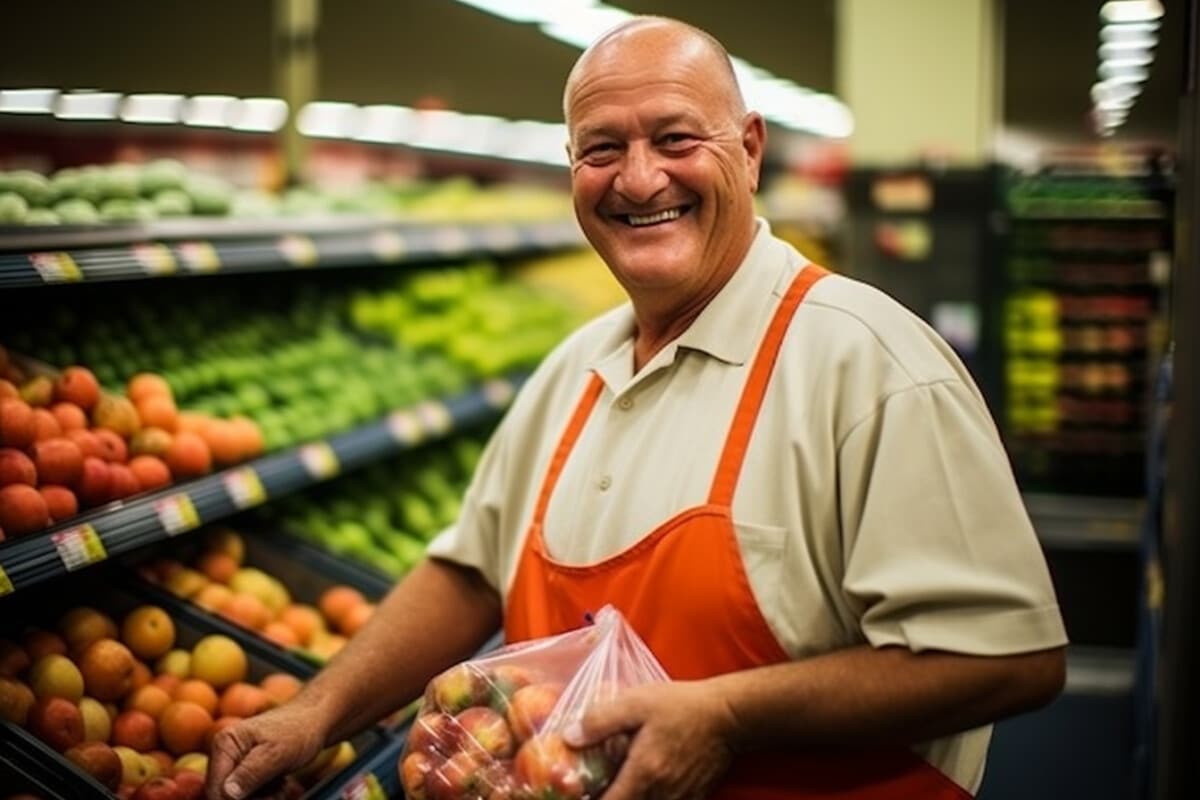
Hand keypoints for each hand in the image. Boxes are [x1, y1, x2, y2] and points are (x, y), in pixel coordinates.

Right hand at [205, 701, 326, 799]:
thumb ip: (250, 774)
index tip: (261, 798)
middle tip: (274, 794)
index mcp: (225, 744)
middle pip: (225, 795)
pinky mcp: (247, 770)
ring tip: (280, 786)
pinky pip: (250, 794)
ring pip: (239, 797)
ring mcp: (236, 762)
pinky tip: (280, 785)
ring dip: (262, 799)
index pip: (215, 787)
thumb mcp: (276, 753)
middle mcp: (225, 753)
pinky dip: (267, 796)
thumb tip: (227, 794)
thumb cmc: (298, 730)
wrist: (316, 721)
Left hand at [563, 681, 737, 799]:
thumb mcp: (637, 703)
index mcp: (644, 774)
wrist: (729, 715)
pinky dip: (649, 799)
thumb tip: (569, 737)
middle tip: (599, 787)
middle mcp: (662, 794)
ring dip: (630, 799)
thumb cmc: (682, 706)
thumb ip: (600, 721)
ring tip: (619, 785)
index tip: (579, 794)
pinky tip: (643, 785)